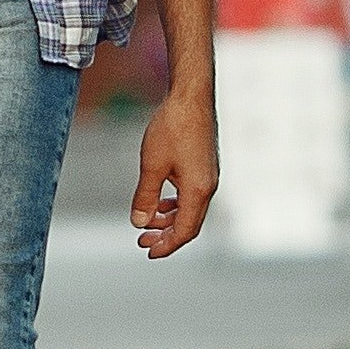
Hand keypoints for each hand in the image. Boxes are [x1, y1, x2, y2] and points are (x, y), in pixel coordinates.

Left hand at [129, 77, 218, 260]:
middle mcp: (208, 187)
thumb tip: (140, 223)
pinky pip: (192, 195)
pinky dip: (176, 204)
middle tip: (142, 241)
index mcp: (198, 190)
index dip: (167, 246)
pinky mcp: (205, 166)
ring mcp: (209, 176)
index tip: (149, 252)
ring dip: (169, 219)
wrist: (192, 96)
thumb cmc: (173, 127)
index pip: (184, 231)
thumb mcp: (152, 165)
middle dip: (166, 236)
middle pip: (189, 224)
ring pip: (190, 210)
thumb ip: (146, 197)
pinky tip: (161, 201)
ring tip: (148, 223)